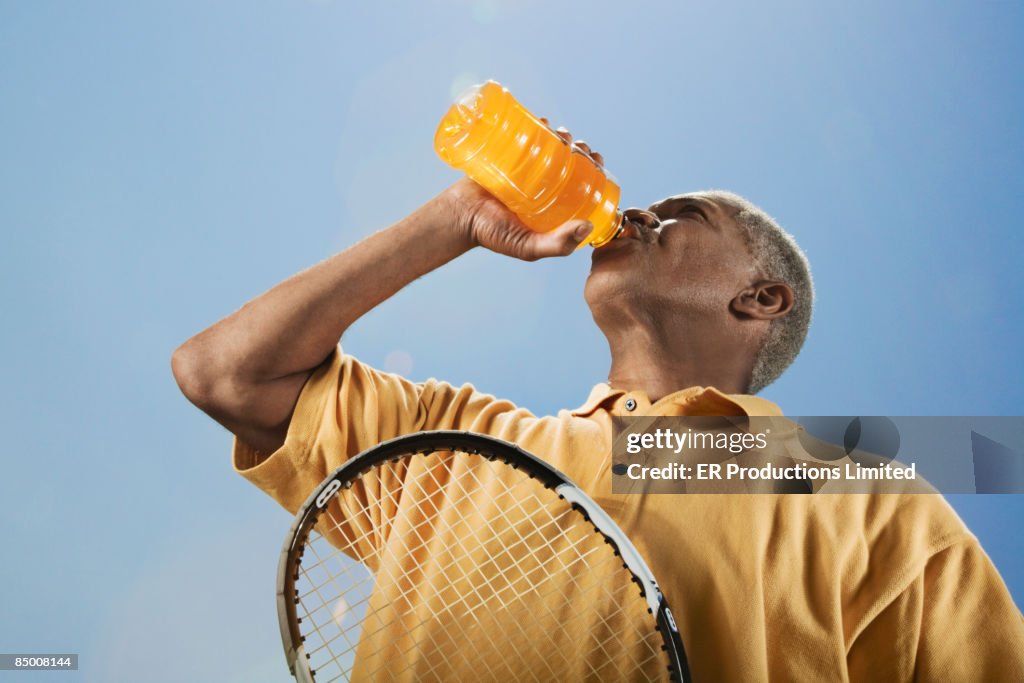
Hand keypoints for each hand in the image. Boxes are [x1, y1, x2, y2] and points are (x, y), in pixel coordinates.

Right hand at [441, 121, 605, 260]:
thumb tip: (587, 225)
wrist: (459, 216)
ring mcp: (526, 171)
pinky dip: (537, 125)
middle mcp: (543, 187)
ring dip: (562, 136)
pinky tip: (544, 121)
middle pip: (570, 162)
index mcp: (553, 207)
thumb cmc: (493, 236)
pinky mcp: (508, 157)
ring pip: (551, 147)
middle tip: (579, 145)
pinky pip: (526, 137)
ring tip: (562, 133)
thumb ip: (558, 244)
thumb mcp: (529, 247)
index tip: (597, 160)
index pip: (581, 184)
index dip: (594, 170)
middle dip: (580, 149)